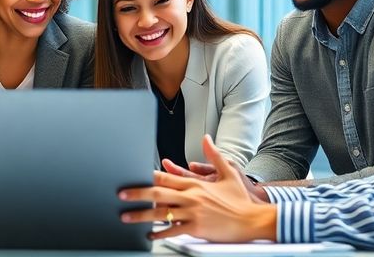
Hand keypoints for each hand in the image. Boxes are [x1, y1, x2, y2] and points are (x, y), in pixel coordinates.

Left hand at [118, 135, 276, 241]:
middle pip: (157, 194)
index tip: (134, 175)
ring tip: (126, 216)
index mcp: (195, 184)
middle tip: (121, 194)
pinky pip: (172, 231)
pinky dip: (159, 233)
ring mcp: (192, 213)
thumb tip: (207, 138)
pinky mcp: (196, 229)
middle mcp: (191, 197)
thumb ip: (214, 155)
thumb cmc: (240, 200)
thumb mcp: (228, 172)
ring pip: (161, 213)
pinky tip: (149, 235)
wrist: (252, 220)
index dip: (148, 177)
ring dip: (141, 215)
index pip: (166, 178)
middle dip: (137, 194)